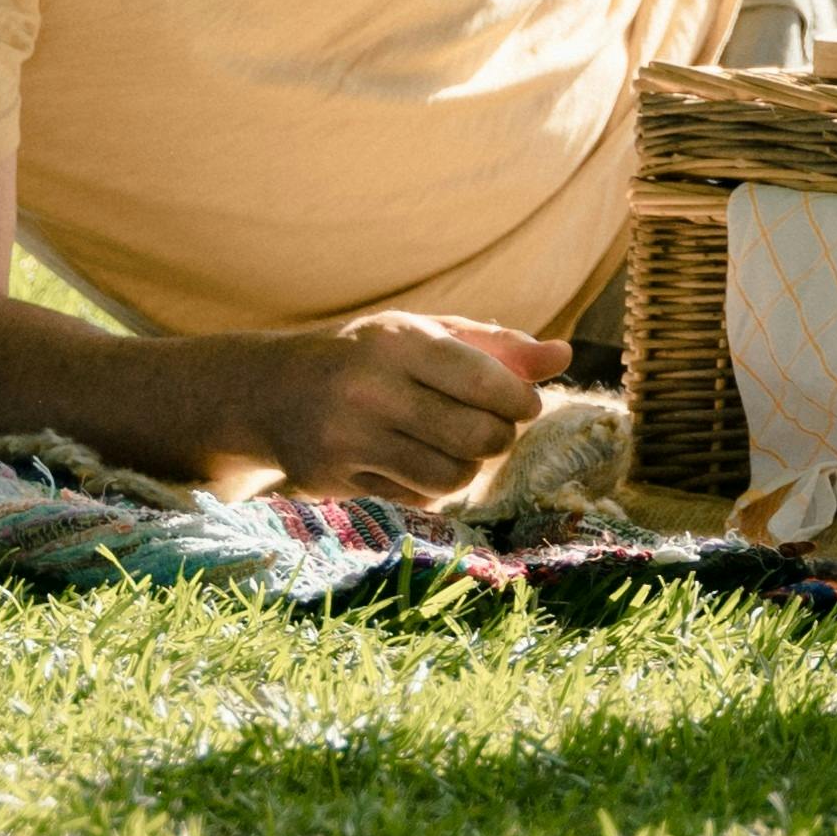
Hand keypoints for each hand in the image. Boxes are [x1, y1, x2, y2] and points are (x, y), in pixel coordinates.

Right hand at [188, 307, 557, 505]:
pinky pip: (414, 500)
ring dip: (468, 468)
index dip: (521, 401)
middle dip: (499, 438)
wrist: (273, 390)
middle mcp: (370, 390)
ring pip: (450, 478)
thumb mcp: (426, 336)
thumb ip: (497, 347)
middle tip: (492, 430)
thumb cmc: (369, 357)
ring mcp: (347, 441)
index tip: (524, 405)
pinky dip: (430, 488)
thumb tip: (563, 356)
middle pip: (476, 437)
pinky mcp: (334, 482)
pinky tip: (416, 463)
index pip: (486, 380)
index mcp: (397, 342)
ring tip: (456, 447)